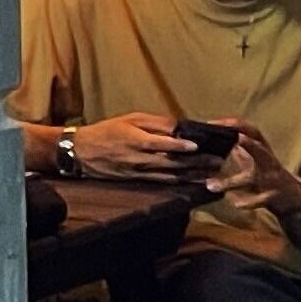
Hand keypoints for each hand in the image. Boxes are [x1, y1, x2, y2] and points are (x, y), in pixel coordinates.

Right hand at [73, 113, 223, 181]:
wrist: (83, 153)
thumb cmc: (107, 131)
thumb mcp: (129, 119)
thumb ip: (154, 122)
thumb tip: (177, 126)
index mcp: (138, 140)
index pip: (164, 144)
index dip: (182, 146)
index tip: (199, 147)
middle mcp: (141, 159)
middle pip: (173, 162)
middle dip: (196, 162)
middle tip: (217, 161)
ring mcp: (140, 172)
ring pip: (171, 175)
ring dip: (192, 174)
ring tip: (211, 173)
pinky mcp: (138, 180)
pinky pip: (163, 182)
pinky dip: (179, 182)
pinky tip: (192, 181)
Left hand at [210, 120, 300, 216]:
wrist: (293, 198)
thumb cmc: (267, 175)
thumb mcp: (254, 159)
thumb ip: (236, 150)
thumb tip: (212, 140)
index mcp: (261, 149)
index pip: (250, 130)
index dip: (233, 124)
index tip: (211, 123)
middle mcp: (268, 161)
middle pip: (260, 149)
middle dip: (250, 144)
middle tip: (237, 138)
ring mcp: (272, 179)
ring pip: (251, 178)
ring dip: (230, 182)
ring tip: (210, 185)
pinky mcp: (273, 196)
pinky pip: (259, 200)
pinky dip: (248, 202)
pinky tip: (235, 204)